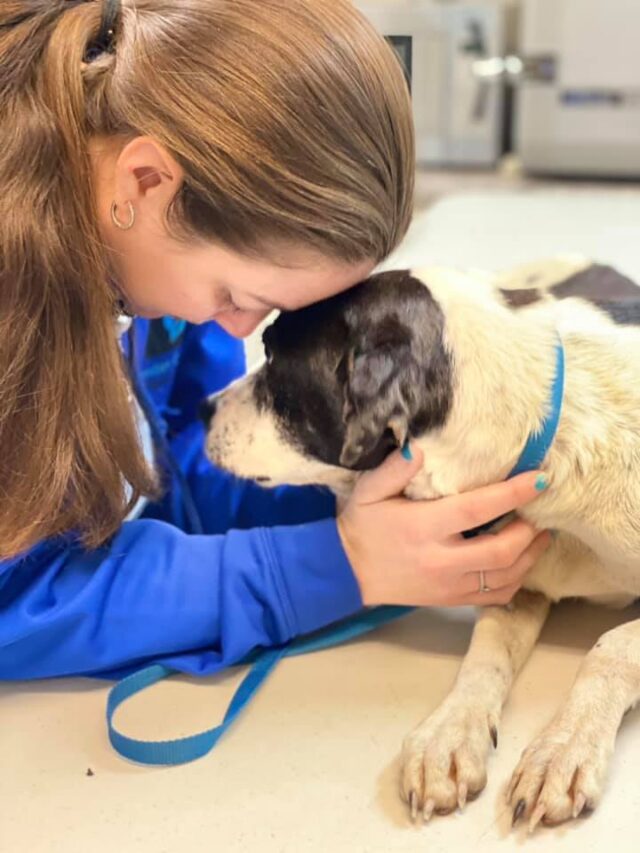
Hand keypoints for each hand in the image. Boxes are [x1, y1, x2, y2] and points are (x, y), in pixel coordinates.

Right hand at [337, 445, 550, 607]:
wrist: (348, 573)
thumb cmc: (362, 526)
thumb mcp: (369, 492)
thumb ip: (393, 470)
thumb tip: (417, 448)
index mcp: (423, 528)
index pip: (477, 510)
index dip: (513, 494)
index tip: (541, 478)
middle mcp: (441, 560)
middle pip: (502, 550)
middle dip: (530, 530)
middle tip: (542, 509)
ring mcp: (449, 585)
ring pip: (505, 576)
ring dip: (530, 555)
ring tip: (540, 532)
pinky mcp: (451, 599)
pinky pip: (496, 595)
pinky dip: (517, 579)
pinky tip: (521, 560)